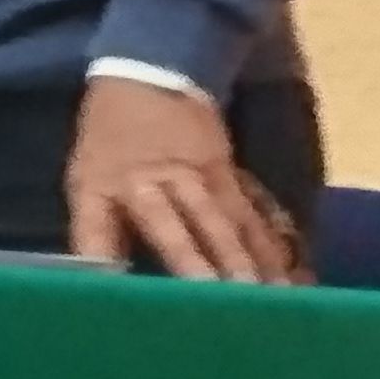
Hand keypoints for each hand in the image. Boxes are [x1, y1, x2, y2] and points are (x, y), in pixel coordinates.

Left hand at [67, 76, 303, 282]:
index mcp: (99, 186)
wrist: (149, 79)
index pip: (93, 227)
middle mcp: (147, 183)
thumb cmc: (109, 144)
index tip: (116, 294)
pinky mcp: (228, 174)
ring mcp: (192, 177)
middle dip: (196, 263)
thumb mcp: (86, 181)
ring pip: (221, 222)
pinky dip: (271, 246)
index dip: (102, 258)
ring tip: (269, 299)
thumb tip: (105, 285)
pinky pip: (251, 214)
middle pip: (173, 226)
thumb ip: (97, 232)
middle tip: (218, 300)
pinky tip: (293, 276)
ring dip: (245, 261)